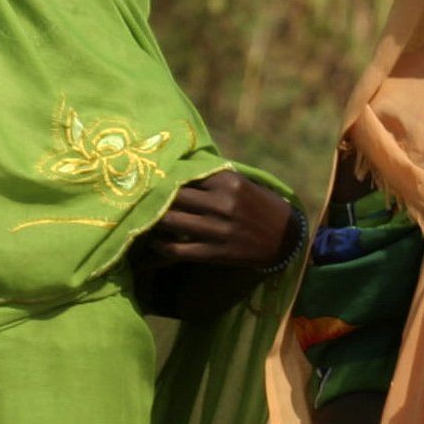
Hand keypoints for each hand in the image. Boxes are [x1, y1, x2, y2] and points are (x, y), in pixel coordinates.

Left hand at [147, 169, 296, 273]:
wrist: (285, 239)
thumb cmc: (260, 206)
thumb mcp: (243, 184)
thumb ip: (214, 178)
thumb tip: (178, 170)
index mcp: (229, 182)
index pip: (186, 174)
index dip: (165, 177)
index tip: (148, 177)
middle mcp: (222, 204)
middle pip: (174, 196)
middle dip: (154, 196)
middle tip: (138, 196)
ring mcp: (218, 230)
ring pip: (170, 221)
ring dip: (153, 219)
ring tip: (143, 217)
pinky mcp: (215, 253)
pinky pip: (177, 249)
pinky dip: (161, 245)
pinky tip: (155, 240)